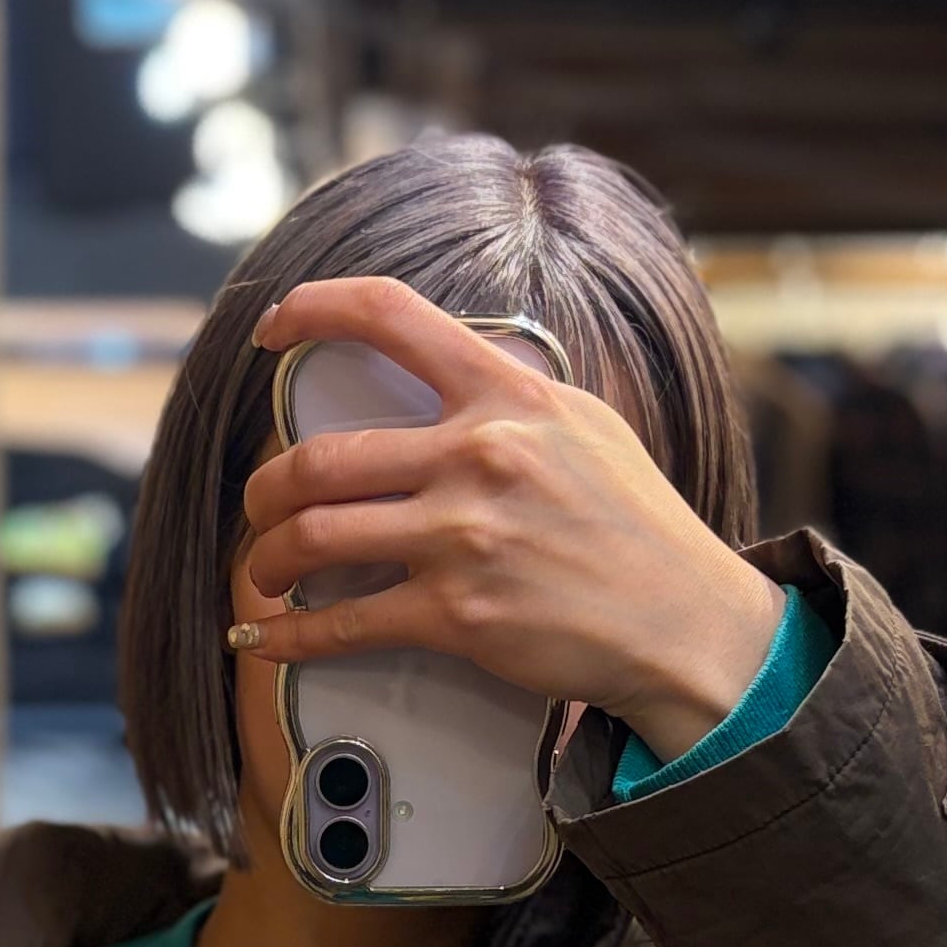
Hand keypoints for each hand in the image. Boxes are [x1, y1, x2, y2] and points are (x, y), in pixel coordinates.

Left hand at [232, 277, 778, 767]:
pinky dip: (291, 636)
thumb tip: (445, 384)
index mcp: (507, 395)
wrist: (684, 622)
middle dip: (267, 487)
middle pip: (321, 458)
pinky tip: (267, 638)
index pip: (388, 315)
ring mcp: (464, 537)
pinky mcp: (458, 616)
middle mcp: (478, 456)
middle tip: (262, 505)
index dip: (312, 309)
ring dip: (268, 557)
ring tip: (266, 569)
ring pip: (315, 536)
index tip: (273, 326)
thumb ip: (509, 402)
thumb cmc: (638, 528)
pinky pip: (344, 623)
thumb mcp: (585, 428)